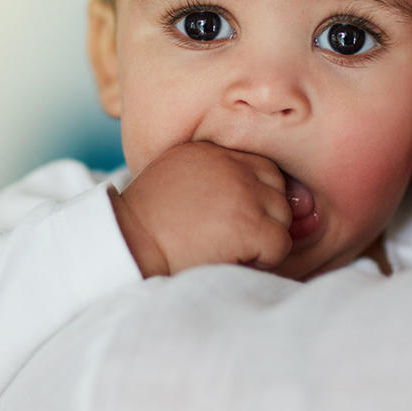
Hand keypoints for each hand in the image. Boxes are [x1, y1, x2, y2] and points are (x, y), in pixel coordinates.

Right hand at [109, 142, 292, 276]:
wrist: (129, 248)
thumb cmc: (146, 225)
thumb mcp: (174, 178)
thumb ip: (212, 176)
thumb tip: (255, 194)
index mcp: (210, 150)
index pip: (259, 167)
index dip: (253, 197)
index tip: (230, 218)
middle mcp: (231, 163)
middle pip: (276, 187)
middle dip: (263, 215)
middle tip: (231, 236)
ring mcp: (243, 192)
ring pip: (283, 216)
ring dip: (263, 238)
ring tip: (229, 247)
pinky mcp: (250, 224)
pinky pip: (281, 244)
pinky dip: (264, 260)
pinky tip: (233, 259)